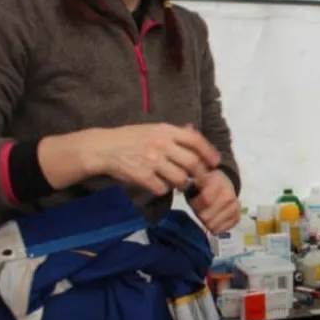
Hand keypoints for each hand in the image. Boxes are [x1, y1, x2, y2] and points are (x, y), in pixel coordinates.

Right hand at [79, 123, 220, 195]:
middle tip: (201, 178)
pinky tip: (160, 185)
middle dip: (200, 174)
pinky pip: (162, 188)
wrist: (104, 148)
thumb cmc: (131, 138)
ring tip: (181, 184)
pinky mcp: (143, 177)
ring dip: (184, 184)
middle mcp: (162, 145)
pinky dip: (164, 189)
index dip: (209, 153)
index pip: (196, 141)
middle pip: (192, 163)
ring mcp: (153, 161)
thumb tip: (194, 132)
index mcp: (166, 130)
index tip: (215, 163)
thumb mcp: (153, 129)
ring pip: (181, 179)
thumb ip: (174, 133)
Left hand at [186, 170, 239, 233]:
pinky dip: (214, 227)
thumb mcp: (196, 180)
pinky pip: (220, 231)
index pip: (206, 200)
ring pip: (212, 226)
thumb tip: (182, 187)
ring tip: (207, 213)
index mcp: (218, 183)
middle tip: (200, 208)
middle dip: (200, 214)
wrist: (225, 185)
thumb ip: (188, 184)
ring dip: (206, 222)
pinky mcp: (237, 218)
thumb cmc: (206, 185)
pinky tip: (214, 218)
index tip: (193, 201)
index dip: (195, 204)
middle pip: (206, 217)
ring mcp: (235, 207)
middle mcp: (229, 195)